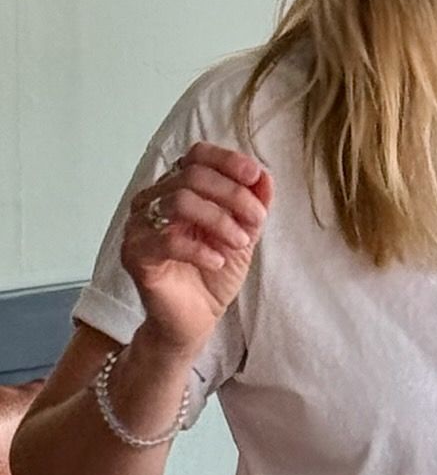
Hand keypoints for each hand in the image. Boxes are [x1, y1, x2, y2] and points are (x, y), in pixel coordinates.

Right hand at [121, 142, 272, 355]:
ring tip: (240, 243)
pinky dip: (200, 249)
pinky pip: (167, 241)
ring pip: (179, 201)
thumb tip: (264, 176)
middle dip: (233, 195)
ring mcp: (139, 227)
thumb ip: (253, 204)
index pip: (197, 155)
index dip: (227, 160)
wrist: (195, 320)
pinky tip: (217, 261)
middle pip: (192, 176)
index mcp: (177, 187)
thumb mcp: (244, 234)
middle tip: (256, 220)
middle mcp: (153, 200)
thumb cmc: (214, 272)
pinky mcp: (134, 256)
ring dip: (219, 220)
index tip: (254, 176)